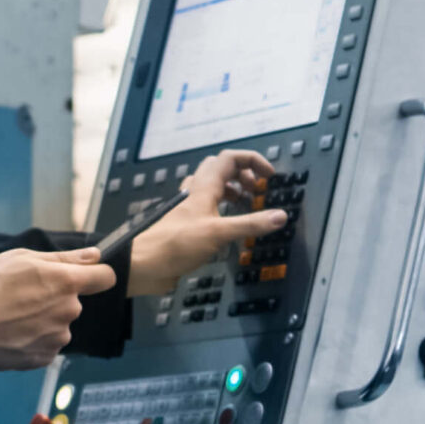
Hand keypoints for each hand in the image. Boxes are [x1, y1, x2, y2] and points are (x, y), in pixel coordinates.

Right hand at [0, 246, 117, 369]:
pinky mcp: (44, 357)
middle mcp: (69, 310)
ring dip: (42, 321)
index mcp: (66, 282)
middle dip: (54, 299)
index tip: (85, 276)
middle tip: (22, 297)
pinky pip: (45, 345)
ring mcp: (58, 337)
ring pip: (58, 325)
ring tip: (11, 317)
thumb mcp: (23, 258)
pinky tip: (11, 334)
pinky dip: (32, 340)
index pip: (105, 277)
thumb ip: (64, 258)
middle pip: (73, 303)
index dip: (96, 275)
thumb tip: (94, 255)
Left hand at [128, 149, 290, 297]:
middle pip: (221, 169)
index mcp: (204, 187)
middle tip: (257, 190)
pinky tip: (229, 225)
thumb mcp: (219, 233)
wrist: (144, 264)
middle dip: (243, 175)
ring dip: (233, 191)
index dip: (252, 161)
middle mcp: (195, 192)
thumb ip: (250, 224)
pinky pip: (207, 208)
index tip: (269, 176)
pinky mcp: (186, 225)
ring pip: (213, 188)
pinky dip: (223, 209)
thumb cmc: (176, 243)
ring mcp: (189, 208)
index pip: (230, 159)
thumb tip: (280, 216)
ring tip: (247, 205)